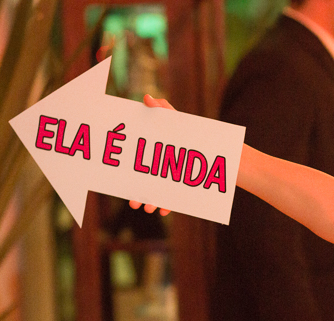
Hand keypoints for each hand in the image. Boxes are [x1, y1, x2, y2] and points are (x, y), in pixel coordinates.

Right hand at [128, 95, 177, 214]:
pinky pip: (173, 201)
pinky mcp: (182, 189)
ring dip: (150, 202)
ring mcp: (170, 181)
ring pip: (156, 195)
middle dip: (136, 195)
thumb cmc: (189, 131)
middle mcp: (158, 170)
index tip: (120, 178)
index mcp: (152, 155)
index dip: (127, 172)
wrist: (213, 147)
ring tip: (148, 206)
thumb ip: (162, 110)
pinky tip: (164, 210)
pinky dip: (168, 206)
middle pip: (143, 184)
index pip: (136, 164)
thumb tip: (147, 98)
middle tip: (132, 202)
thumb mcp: (175, 120)